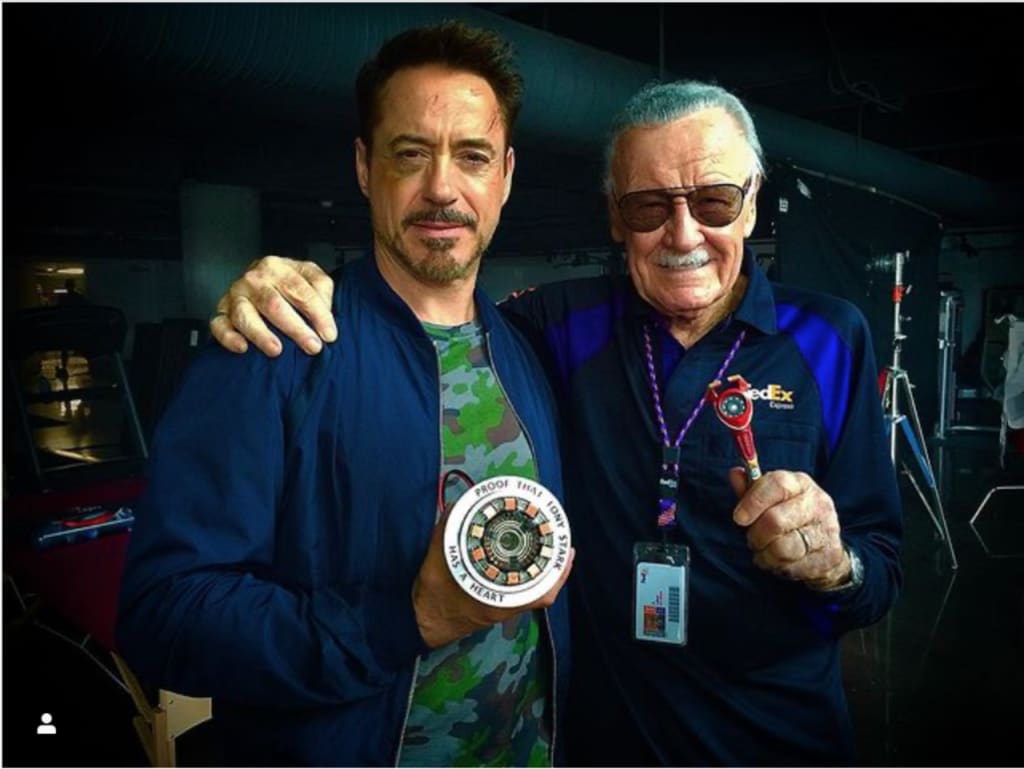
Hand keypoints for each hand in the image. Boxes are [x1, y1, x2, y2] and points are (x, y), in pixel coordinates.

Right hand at [209, 256, 336, 356]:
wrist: (264, 280)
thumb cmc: (290, 283)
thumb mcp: (312, 277)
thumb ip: (322, 291)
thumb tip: (326, 317)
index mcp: (277, 267)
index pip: (300, 290)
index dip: (318, 314)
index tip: (329, 335)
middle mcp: (253, 279)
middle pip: (273, 304)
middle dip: (295, 328)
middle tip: (312, 347)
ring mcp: (235, 295)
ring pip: (245, 315)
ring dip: (261, 334)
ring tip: (277, 350)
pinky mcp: (222, 312)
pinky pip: (219, 325)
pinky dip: (228, 337)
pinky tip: (242, 348)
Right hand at [411, 516, 574, 647]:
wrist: (420, 623)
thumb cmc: (431, 597)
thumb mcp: (435, 560)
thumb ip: (445, 533)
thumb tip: (455, 507)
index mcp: (496, 600)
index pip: (538, 594)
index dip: (558, 574)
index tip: (569, 553)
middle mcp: (503, 608)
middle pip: (542, 594)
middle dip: (556, 570)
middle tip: (563, 545)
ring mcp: (500, 610)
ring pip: (532, 594)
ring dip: (544, 574)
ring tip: (550, 550)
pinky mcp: (493, 608)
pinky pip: (519, 594)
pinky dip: (528, 579)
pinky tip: (524, 564)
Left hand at [729, 468, 849, 589]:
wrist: (826, 544)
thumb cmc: (789, 516)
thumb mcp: (770, 499)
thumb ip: (750, 489)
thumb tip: (734, 473)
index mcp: (801, 484)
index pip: (778, 484)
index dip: (753, 501)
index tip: (739, 517)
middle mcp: (817, 504)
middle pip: (776, 521)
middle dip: (755, 535)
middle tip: (752, 539)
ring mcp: (826, 530)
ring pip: (783, 548)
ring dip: (765, 554)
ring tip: (764, 551)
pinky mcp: (829, 556)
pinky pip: (792, 567)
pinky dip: (777, 567)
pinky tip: (779, 561)